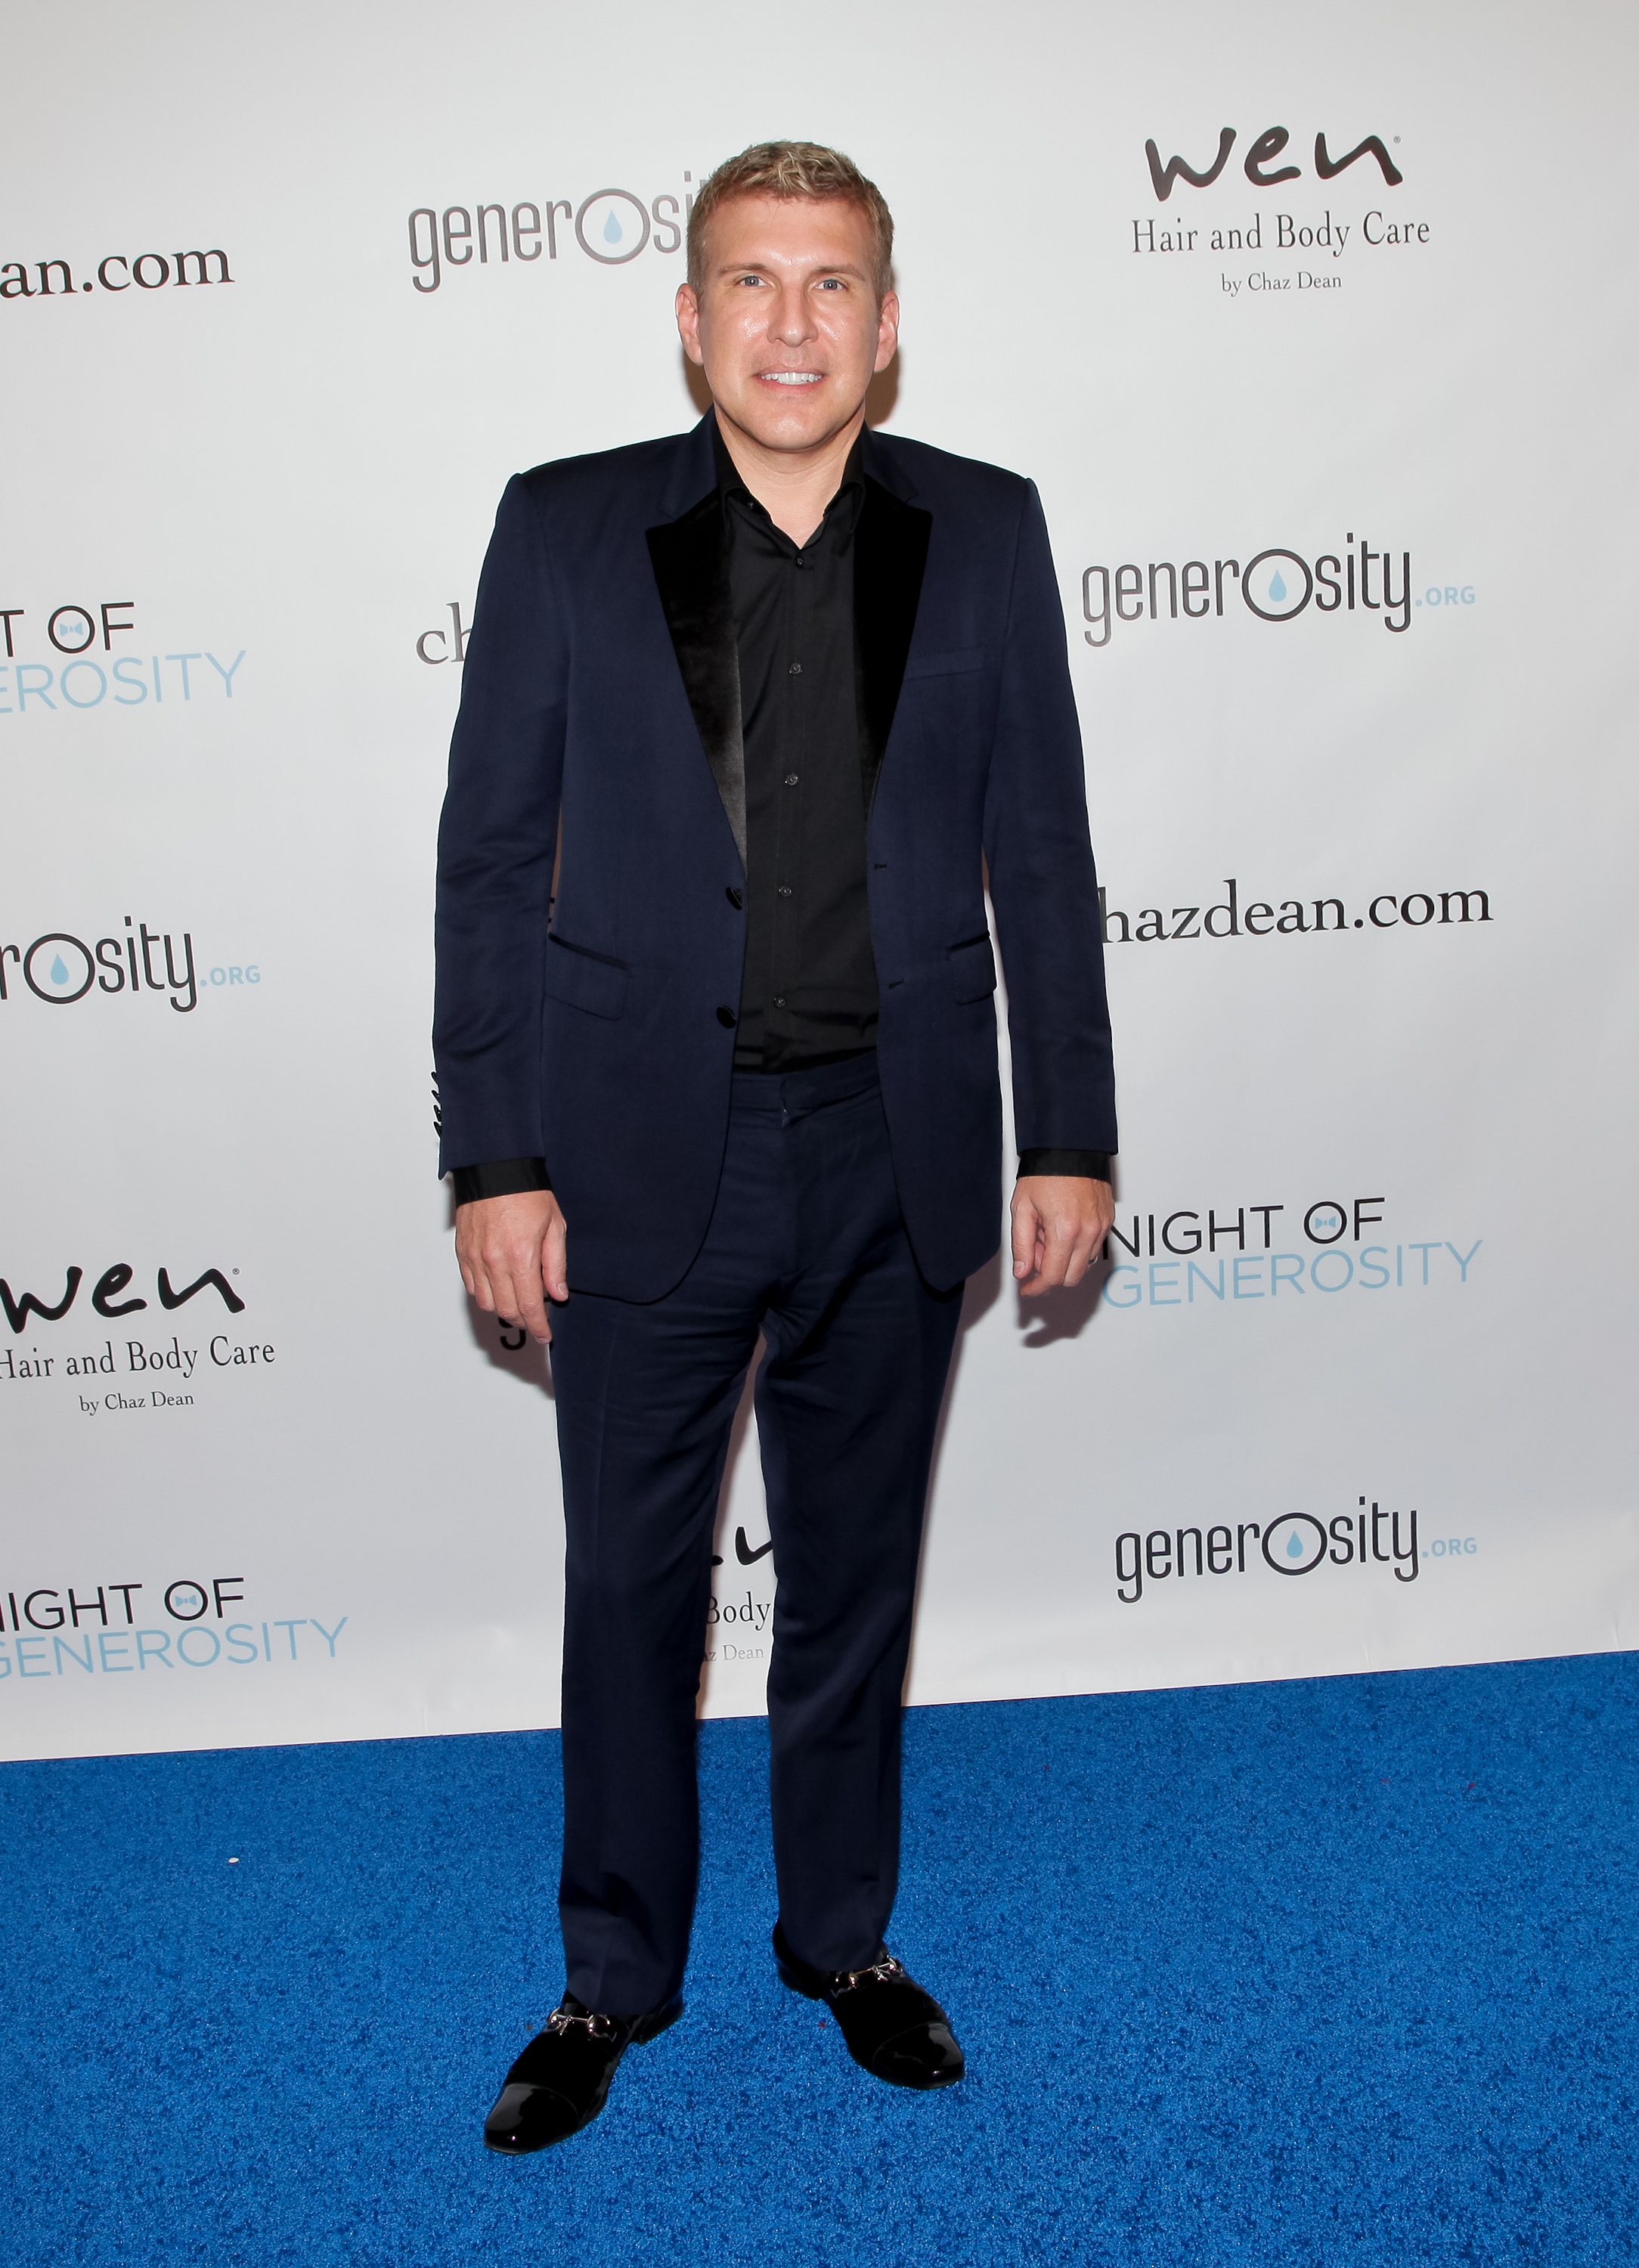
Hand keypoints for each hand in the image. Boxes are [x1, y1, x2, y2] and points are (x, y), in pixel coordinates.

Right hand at [455, 1189, 567, 1343]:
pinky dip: (485, 1295)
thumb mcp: (554, 1227)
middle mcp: (494, 1261)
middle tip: (535, 1322)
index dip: (538, 1326)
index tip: (544, 1334)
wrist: (496, 1168)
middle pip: (507, 1310)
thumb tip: (558, 1294)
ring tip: (518, 1305)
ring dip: (504, 1310)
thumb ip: (556, 1265)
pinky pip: (471, 1286)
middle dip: (523, 1322)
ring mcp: (475, 1258)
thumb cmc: (527, 1192)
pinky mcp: (462, 1252)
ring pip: (486, 1303)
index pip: (530, 1306)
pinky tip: (499, 1289)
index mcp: (521, 1256)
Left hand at [1011, 1175, 1113, 1296]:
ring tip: (1049, 1233)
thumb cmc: (1044, 1173)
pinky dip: (1078, 1247)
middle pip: (1071, 1277)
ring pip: (1084, 1264)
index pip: (1053, 1277)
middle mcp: (1088, 1232)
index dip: (1037, 1288)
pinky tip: (1063, 1227)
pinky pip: (1094, 1247)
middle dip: (1050, 1273)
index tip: (1027, 1289)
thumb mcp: (1022, 1209)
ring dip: (1065, 1259)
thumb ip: (1022, 1245)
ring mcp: (1101, 1227)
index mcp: (1065, 1230)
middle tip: (1036, 1251)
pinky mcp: (1108, 1221)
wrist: (1069, 1148)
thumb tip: (1023, 1272)